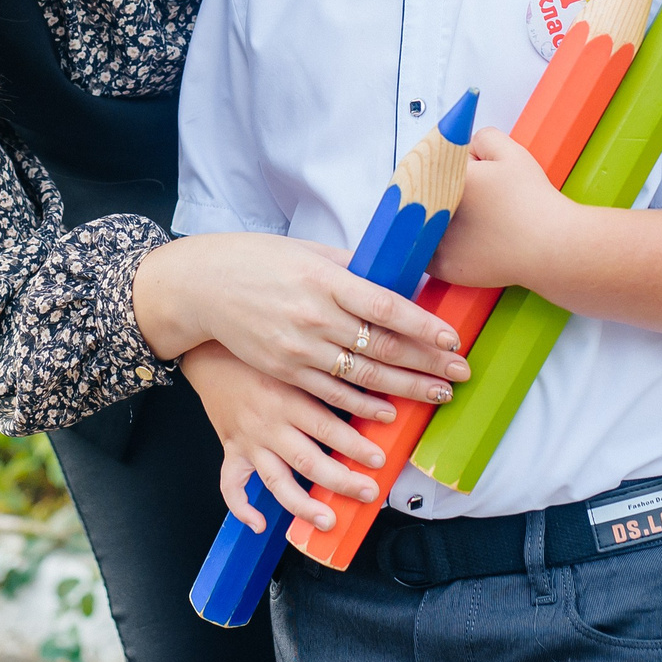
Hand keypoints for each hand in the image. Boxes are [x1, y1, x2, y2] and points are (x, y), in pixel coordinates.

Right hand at [133, 233, 465, 423]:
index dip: (423, 326)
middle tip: (460, 373)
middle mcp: (315, 316)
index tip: (452, 340)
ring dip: (405, 388)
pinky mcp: (284, 370)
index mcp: (324, 279)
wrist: (202, 286)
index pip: (386, 307)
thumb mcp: (307, 250)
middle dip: (427, 363)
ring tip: (437, 395)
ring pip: (363, 376)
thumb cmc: (256, 260)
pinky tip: (389, 411)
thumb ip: (351, 266)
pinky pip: (331, 394)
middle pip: (382, 347)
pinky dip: (363, 405)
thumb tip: (394, 274)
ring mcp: (299, 348)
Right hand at [184, 342, 385, 533]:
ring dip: (303, 505)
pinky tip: (259, 524)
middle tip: (368, 492)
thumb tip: (370, 396)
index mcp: (287, 398)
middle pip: (308, 461)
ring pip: (276, 480)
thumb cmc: (257, 354)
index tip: (379, 459)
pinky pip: (231, 484)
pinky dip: (242, 507)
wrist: (209, 351)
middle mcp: (268, 424)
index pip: (327, 428)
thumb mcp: (296, 362)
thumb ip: (327, 381)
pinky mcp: (232, 450)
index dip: (356, 446)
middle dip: (342, 481)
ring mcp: (249, 441)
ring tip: (327, 520)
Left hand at [428, 127, 560, 290]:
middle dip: (440, 190)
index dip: (446, 167)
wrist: (552, 247)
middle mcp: (434, 210)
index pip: (430, 164)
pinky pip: (430, 252)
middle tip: (470, 196)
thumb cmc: (533, 203)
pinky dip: (441, 246)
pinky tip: (466, 240)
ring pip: (423, 223)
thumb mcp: (512, 153)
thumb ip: (483, 138)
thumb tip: (465, 147)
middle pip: (424, 193)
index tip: (454, 172)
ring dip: (434, 217)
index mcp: (446, 180)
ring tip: (470, 218)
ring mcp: (436, 242)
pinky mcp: (444, 267)